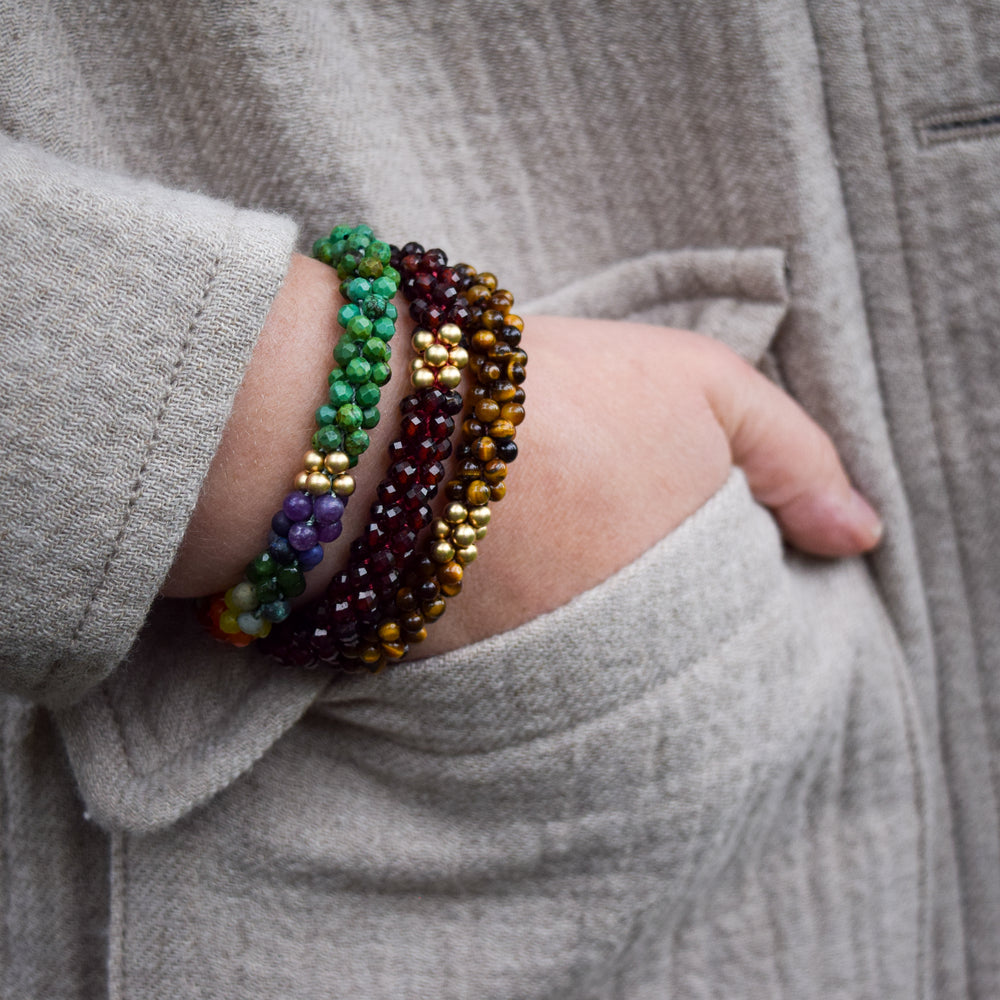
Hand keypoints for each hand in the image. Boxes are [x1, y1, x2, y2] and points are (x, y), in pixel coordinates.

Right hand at [411, 315, 881, 655]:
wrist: (403, 421)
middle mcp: (626, 661)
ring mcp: (543, 681)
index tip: (660, 510)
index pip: (736, 614)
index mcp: (696, 597)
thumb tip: (860, 537)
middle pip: (661, 646)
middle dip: (640, 589)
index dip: (703, 557)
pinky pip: (511, 668)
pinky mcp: (465, 685)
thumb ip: (795, 459)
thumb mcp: (702, 388)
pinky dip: (511, 624)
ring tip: (534, 536)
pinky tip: (487, 565)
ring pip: (586, 663)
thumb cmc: (563, 392)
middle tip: (587, 519)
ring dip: (571, 609)